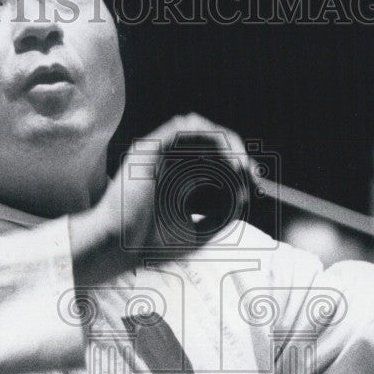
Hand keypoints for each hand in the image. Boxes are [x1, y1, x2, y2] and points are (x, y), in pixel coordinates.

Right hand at [71, 113, 249, 284]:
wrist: (118, 248)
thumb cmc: (149, 244)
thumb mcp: (197, 231)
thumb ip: (220, 214)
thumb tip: (243, 196)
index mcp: (174, 179)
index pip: (211, 159)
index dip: (238, 165)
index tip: (256, 182)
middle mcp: (165, 161)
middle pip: (209, 141)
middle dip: (237, 153)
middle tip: (253, 173)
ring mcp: (156, 152)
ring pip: (199, 128)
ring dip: (226, 140)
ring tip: (241, 164)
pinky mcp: (149, 147)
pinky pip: (184, 125)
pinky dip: (211, 136)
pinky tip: (227, 157)